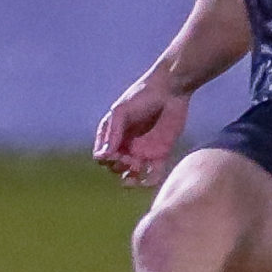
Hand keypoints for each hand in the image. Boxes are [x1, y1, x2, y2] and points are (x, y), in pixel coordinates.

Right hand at [95, 69, 191, 187]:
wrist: (171, 90)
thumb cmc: (142, 96)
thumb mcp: (122, 111)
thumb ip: (112, 133)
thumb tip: (101, 157)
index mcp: (113, 135)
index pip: (102, 157)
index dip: (106, 160)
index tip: (115, 154)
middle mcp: (126, 145)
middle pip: (115, 168)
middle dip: (119, 167)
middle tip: (129, 159)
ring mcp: (143, 151)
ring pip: (132, 175)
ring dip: (131, 178)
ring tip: (138, 167)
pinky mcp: (160, 154)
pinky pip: (153, 174)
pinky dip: (150, 181)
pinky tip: (148, 178)